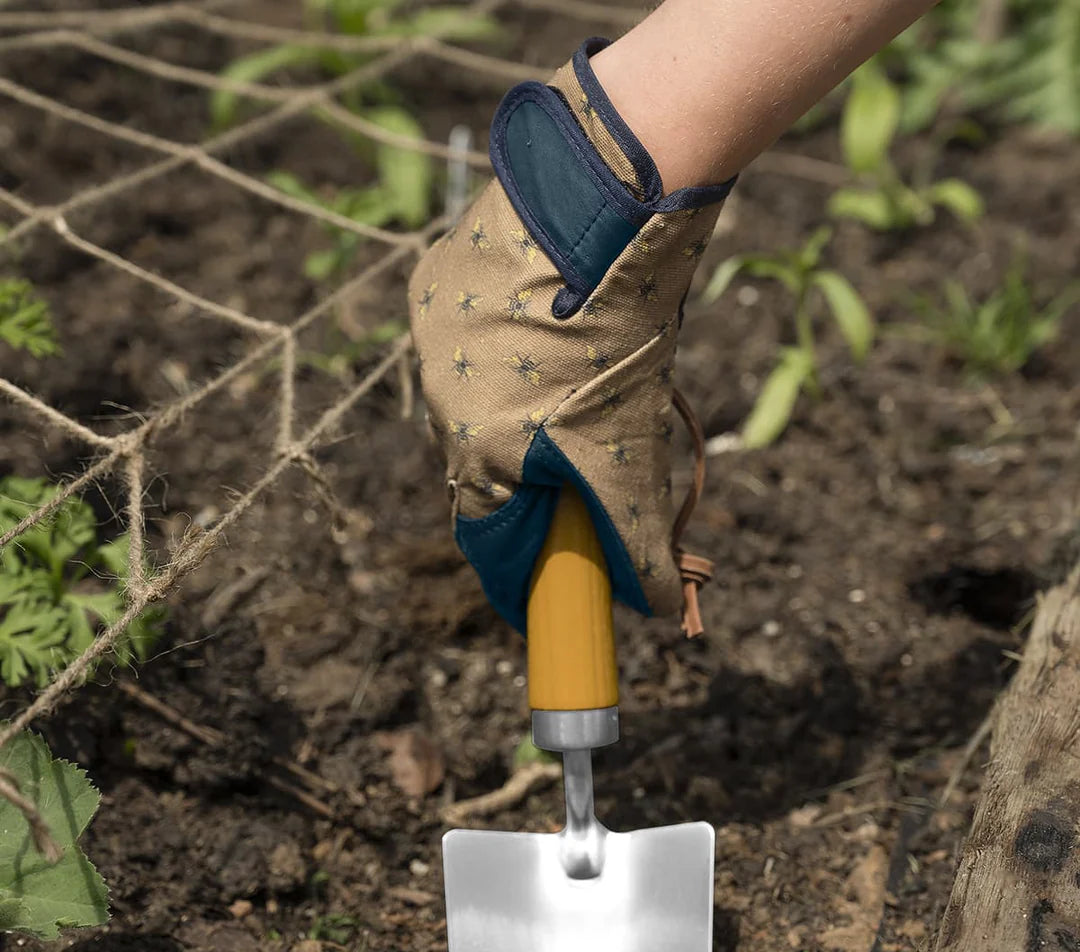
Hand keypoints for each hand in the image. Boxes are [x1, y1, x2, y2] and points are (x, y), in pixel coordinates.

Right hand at [408, 40, 732, 634]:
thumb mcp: (633, 439)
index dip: (517, 570)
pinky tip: (546, 322)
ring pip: (478, 401)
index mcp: (481, 451)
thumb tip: (657, 606)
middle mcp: (439, 402)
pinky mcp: (433, 284)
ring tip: (577, 373)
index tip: (540, 590)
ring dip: (521, 406)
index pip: (489, 539)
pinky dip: (507, 347)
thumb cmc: (621, 329)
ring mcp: (430, 340)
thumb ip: (635, 530)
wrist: (598, 199)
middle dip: (533, 481)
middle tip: (582, 466)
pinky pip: (468, 340)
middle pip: (485, 470)